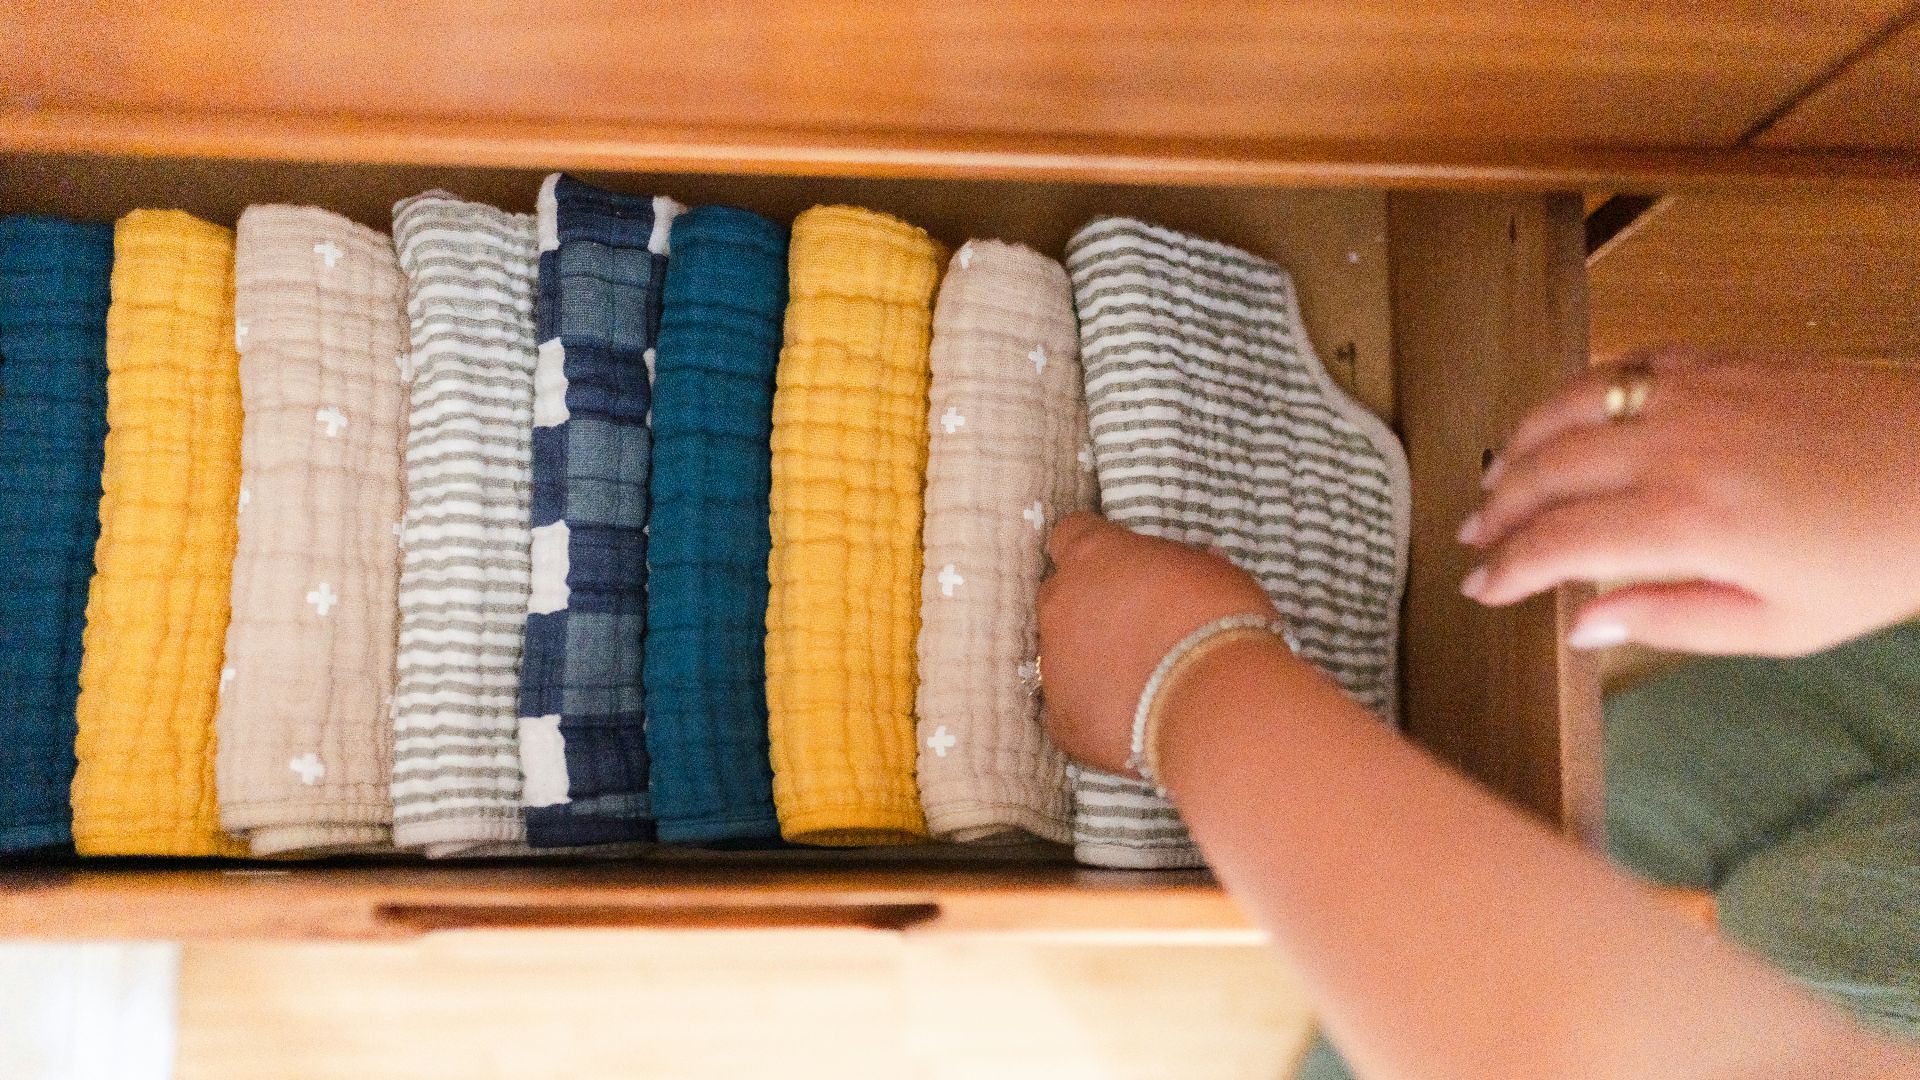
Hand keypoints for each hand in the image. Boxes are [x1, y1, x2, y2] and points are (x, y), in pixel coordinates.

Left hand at [1035, 512, 1278, 771]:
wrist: (1215, 704)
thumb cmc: (1222, 622)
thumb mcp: (1211, 572)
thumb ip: (1177, 566)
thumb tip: (1182, 571)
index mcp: (1093, 554)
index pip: (1072, 534)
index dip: (1096, 551)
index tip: (1118, 565)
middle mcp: (1060, 601)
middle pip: (1061, 594)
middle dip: (1089, 606)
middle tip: (1135, 626)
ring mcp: (1053, 661)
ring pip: (1061, 652)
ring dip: (1089, 658)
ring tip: (1138, 678)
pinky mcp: (1060, 715)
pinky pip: (1070, 705)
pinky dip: (1094, 708)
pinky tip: (1131, 717)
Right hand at [1461, 348, 1919, 655]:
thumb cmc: (1884, 555)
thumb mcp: (1779, 626)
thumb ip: (1669, 621)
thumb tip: (1585, 624)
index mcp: (1687, 523)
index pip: (1555, 542)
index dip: (1505, 568)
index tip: (1482, 588)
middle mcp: (1677, 447)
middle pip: (1546, 470)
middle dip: (1496, 507)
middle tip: (1474, 535)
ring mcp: (1695, 393)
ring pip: (1569, 405)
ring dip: (1521, 441)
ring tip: (1499, 472)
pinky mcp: (1722, 360)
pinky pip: (1623, 365)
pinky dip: (1580, 392)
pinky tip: (1570, 417)